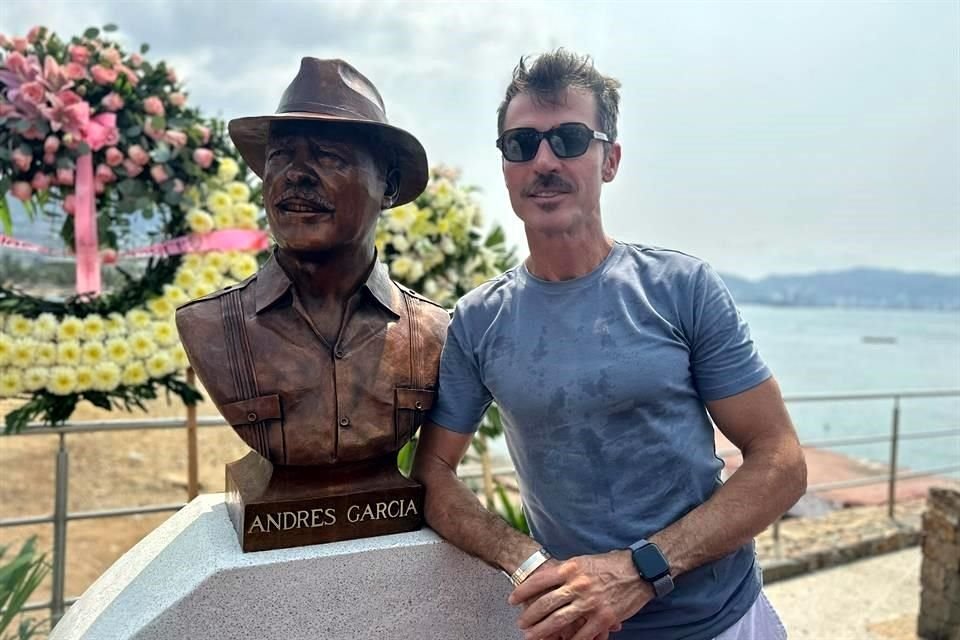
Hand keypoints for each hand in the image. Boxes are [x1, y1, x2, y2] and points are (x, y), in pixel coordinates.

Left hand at [509, 550, 652, 639]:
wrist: (639, 570)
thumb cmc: (610, 564)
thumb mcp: (583, 561)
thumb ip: (566, 571)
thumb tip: (547, 577)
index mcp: (571, 568)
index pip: (540, 580)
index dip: (523, 591)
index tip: (512, 599)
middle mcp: (578, 585)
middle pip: (546, 603)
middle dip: (530, 615)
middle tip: (521, 623)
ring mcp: (591, 602)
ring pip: (560, 620)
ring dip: (543, 630)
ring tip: (531, 636)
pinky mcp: (604, 617)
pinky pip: (582, 634)